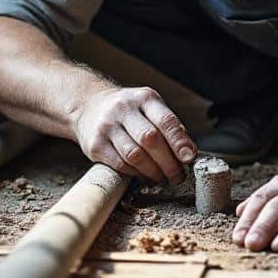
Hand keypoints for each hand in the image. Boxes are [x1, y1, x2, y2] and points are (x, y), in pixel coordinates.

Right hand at [71, 86, 196, 183]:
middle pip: (150, 139)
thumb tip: (187, 153)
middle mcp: (124, 109)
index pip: (165, 120)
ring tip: (163, 179)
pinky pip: (120, 164)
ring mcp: (107, 126)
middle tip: (178, 177)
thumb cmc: (128, 112)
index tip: (189, 158)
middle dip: (168, 163)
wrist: (88, 105)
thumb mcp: (149, 108)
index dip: (179, 141)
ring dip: (153, 172)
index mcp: (144, 98)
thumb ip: (168, 127)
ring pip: (134, 155)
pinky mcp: (95, 144)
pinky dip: (136, 174)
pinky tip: (144, 177)